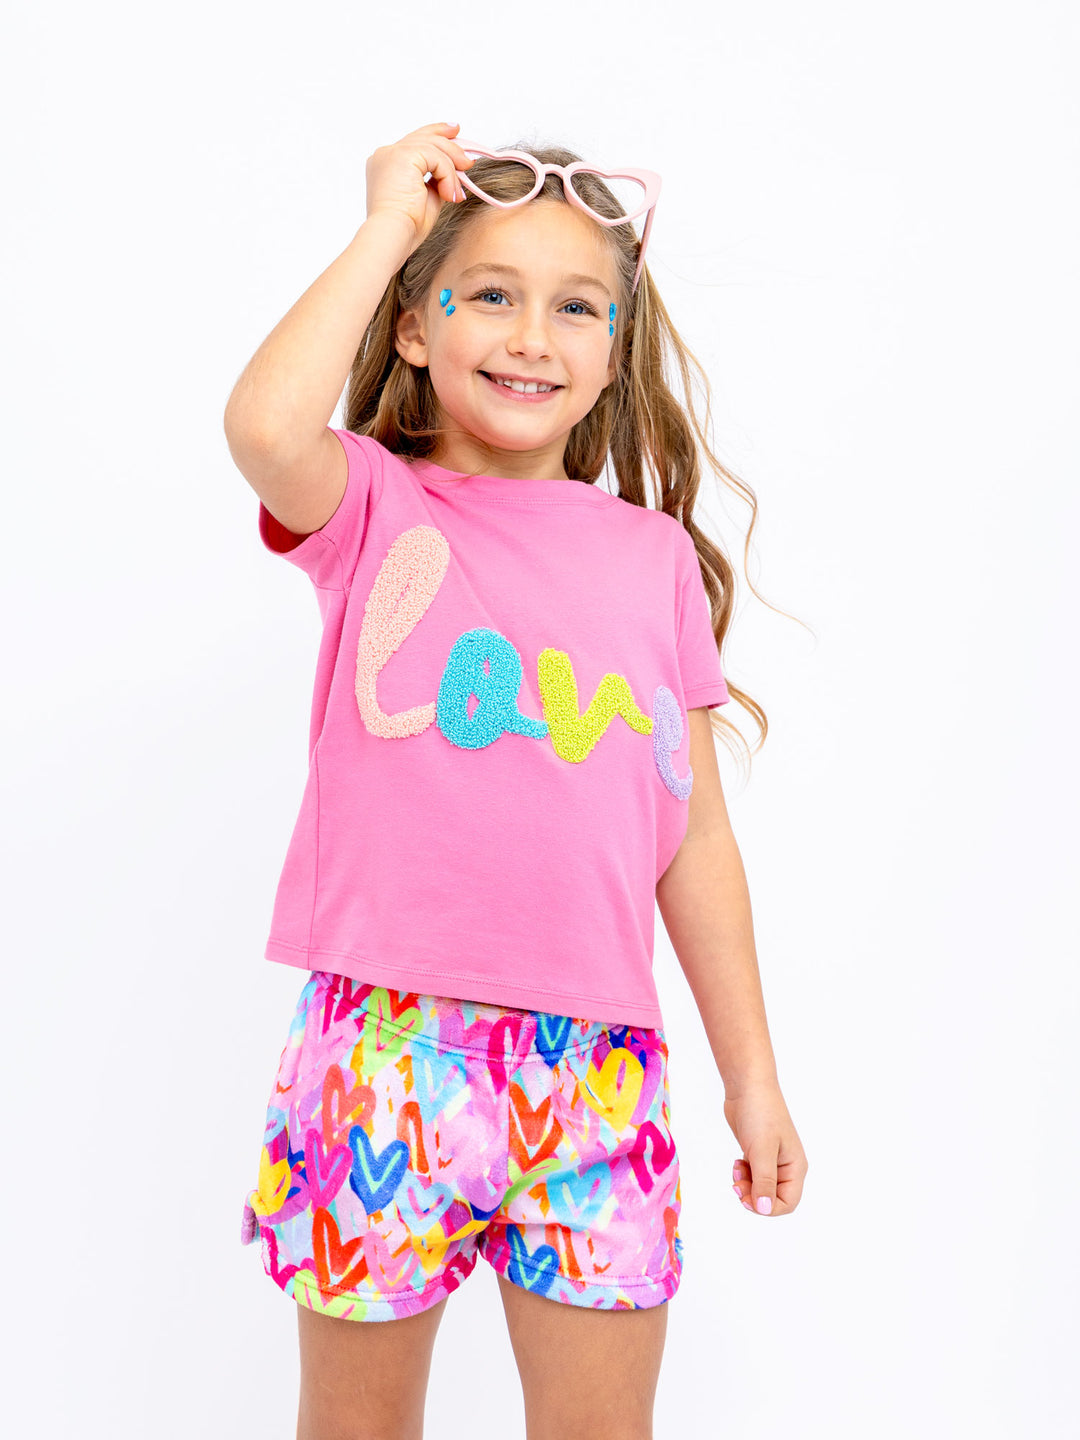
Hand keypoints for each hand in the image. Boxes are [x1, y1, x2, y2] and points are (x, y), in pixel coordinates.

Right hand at [364, 120, 474, 251]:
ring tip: (457, 192)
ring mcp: (392, 153)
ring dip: (451, 170)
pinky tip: (449, 195)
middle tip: (468, 160)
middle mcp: (386, 154)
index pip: (414, 141)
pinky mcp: (402, 155)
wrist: (393, 235)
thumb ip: (436, 180)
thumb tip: (455, 171)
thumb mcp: (426, 197)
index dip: (436, 133)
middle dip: (450, 145)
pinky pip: (436, 156)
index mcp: (386, 164)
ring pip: (433, 146)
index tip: (455, 132)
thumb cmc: (406, 226)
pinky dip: (447, 176)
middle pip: (424, 137)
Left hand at [725, 1080, 806, 1216]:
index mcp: (795, 1167)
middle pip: (772, 1198)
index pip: (788, 1203)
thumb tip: (764, 1209)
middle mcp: (786, 1166)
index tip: (747, 1199)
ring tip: (736, 1170)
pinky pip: (753, 1176)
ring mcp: (772, 1159)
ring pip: (760, 1188)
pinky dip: (744, 1175)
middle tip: (737, 1186)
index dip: (768, 1208)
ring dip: (746, 1185)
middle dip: (754, 1196)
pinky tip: (737, 1163)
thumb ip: (764, 1181)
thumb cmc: (760, 1114)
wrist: (747, 1086)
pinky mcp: (758, 1152)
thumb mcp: (762, 1150)